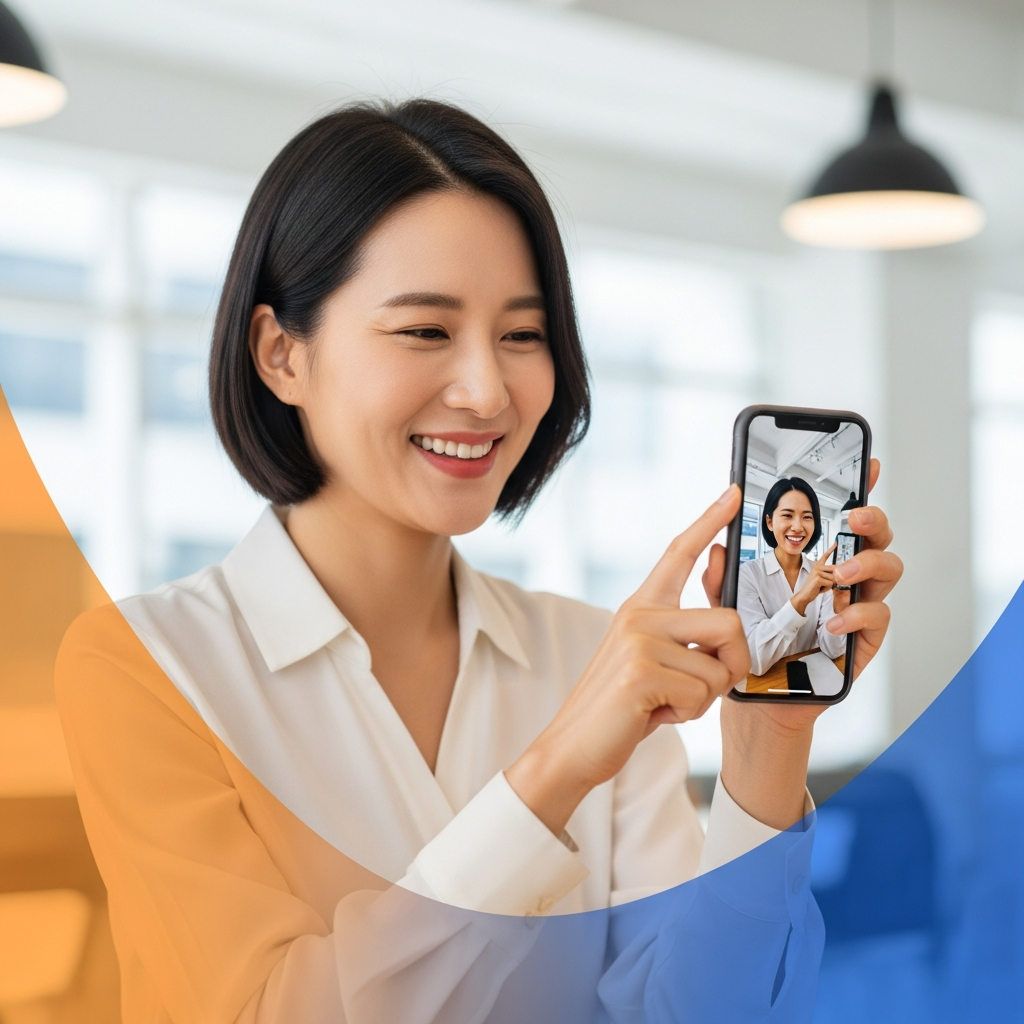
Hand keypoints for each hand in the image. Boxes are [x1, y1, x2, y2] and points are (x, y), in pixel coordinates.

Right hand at [505, 485, 748, 835]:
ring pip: (720, 665)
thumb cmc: (622, 707)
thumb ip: (685, 640)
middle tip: (700, 688)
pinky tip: (654, 713)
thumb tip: (728, 624)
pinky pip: (701, 692)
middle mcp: (639, 614)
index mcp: (642, 607)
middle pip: (729, 622)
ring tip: (667, 701)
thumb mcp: (653, 662)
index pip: (679, 552)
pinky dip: (687, 713)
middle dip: (732, 666)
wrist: (574, 744)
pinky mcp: (641, 670)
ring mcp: (638, 640)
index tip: (732, 494)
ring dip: (705, 697)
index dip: (709, 521)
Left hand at [701, 458, 902, 829]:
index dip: (859, 487)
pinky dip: (859, 616)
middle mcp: (842, 577)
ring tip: (840, 573)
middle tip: (852, 519)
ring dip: (869, 565)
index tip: (869, 463)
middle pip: (875, 536)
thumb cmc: (743, 643)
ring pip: (888, 570)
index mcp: (812, 558)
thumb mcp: (724, 604)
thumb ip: (720, 576)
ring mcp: (857, 607)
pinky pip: (879, 620)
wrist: (752, 698)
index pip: (839, 517)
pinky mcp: (863, 642)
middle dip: (872, 520)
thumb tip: (715, 546)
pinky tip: (833, 619)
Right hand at [790, 543, 836, 615]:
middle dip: (835, 578)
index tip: (836, 542)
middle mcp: (817, 567)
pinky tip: (820, 588)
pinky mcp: (818, 578)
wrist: (805, 595)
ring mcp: (817, 572)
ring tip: (821, 586)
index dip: (831, 549)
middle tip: (825, 583)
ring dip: (830, 585)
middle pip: (835, 569)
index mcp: (818, 566)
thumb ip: (831, 575)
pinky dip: (827, 588)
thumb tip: (840, 573)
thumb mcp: (824, 579)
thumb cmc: (815, 588)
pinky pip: (831, 583)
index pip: (825, 556)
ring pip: (834, 578)